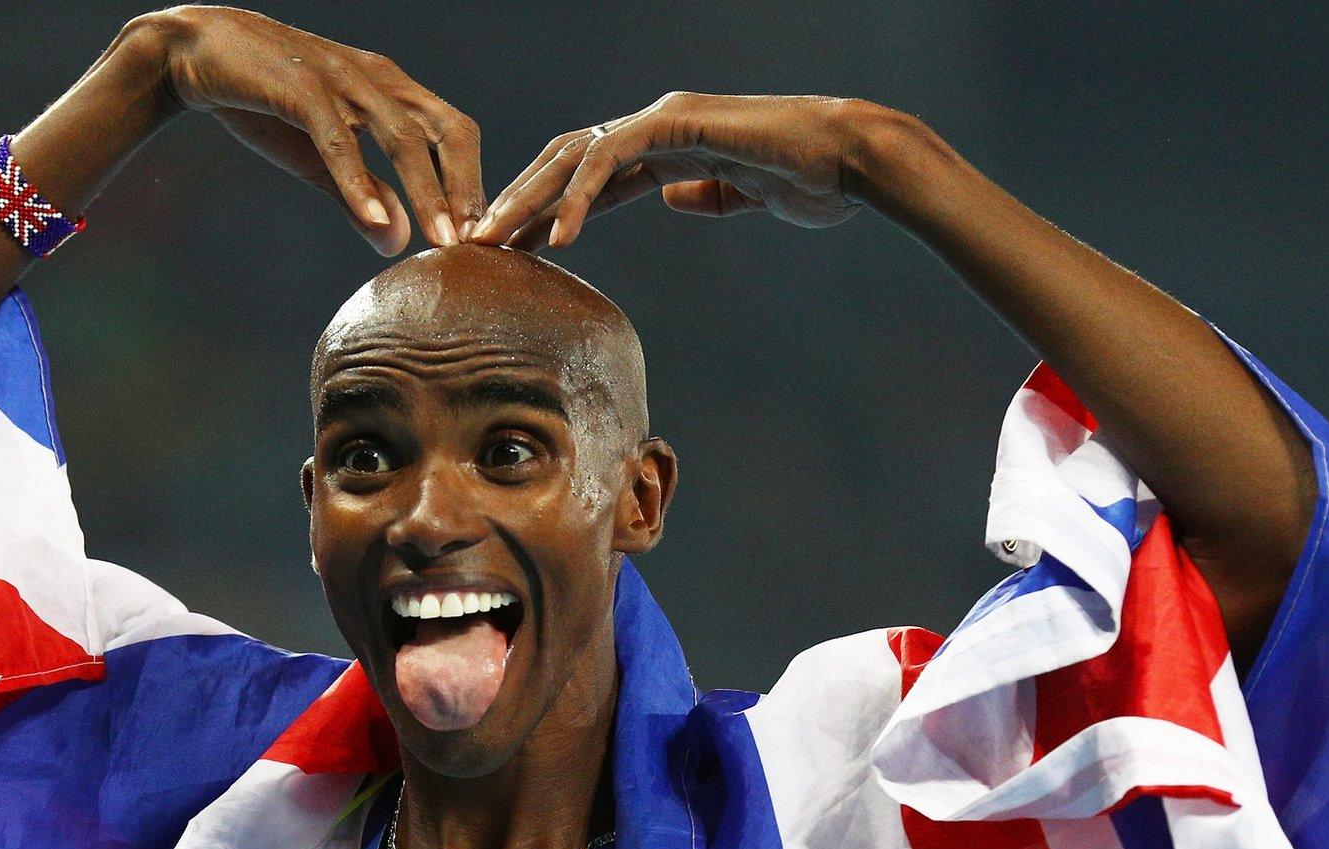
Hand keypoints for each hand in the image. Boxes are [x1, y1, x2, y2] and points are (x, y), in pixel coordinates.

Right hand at [154, 6, 482, 252]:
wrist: (195, 54)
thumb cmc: (265, 103)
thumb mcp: (318, 158)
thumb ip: (359, 196)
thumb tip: (397, 241)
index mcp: (391, 91)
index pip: (454, 133)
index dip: (472, 182)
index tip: (483, 238)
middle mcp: (378, 79)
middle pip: (445, 130)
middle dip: (466, 188)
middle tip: (478, 244)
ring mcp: (342, 79)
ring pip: (401, 136)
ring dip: (426, 191)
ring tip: (441, 241)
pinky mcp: (302, 87)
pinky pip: (339, 138)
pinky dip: (358, 180)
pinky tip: (373, 220)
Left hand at [471, 92, 900, 249]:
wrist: (850, 161)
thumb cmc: (809, 180)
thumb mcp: (744, 197)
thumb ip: (704, 194)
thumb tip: (673, 196)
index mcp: (665, 146)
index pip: (587, 177)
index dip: (545, 210)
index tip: (512, 250)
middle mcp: (656, 126)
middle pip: (566, 161)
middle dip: (519, 201)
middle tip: (478, 244)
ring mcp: (664, 119)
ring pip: (575, 155)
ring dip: (529, 198)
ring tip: (496, 240)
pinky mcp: (677, 123)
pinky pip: (612, 160)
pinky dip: (580, 196)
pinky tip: (559, 235)